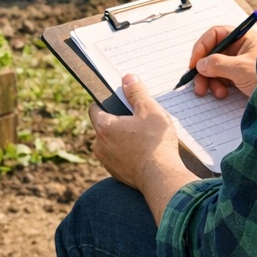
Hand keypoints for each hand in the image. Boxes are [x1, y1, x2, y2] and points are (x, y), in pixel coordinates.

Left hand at [90, 75, 185, 196]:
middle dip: (118, 121)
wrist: (161, 177)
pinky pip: (119, 158)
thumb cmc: (155, 142)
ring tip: (144, 136)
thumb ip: (136, 92)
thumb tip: (127, 79)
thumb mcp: (149, 109)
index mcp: (103, 127)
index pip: (94, 108)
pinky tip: (145, 152)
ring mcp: (107, 162)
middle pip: (104, 126)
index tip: (119, 101)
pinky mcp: (117, 174)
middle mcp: (99, 145)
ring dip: (123, 138)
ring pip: (111, 143)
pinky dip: (128, 153)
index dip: (106, 102)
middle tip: (137, 118)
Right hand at [189, 22, 256, 99]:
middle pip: (213, 53)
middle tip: (198, 85)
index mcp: (242, 37)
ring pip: (216, 68)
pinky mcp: (241, 76)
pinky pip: (223, 78)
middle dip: (204, 69)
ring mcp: (240, 62)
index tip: (194, 63)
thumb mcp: (241, 68)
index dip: (202, 47)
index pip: (215, 35)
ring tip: (215, 93)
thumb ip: (218, 64)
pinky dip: (219, 86)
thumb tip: (199, 65)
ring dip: (210, 81)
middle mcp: (240, 47)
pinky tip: (223, 94)